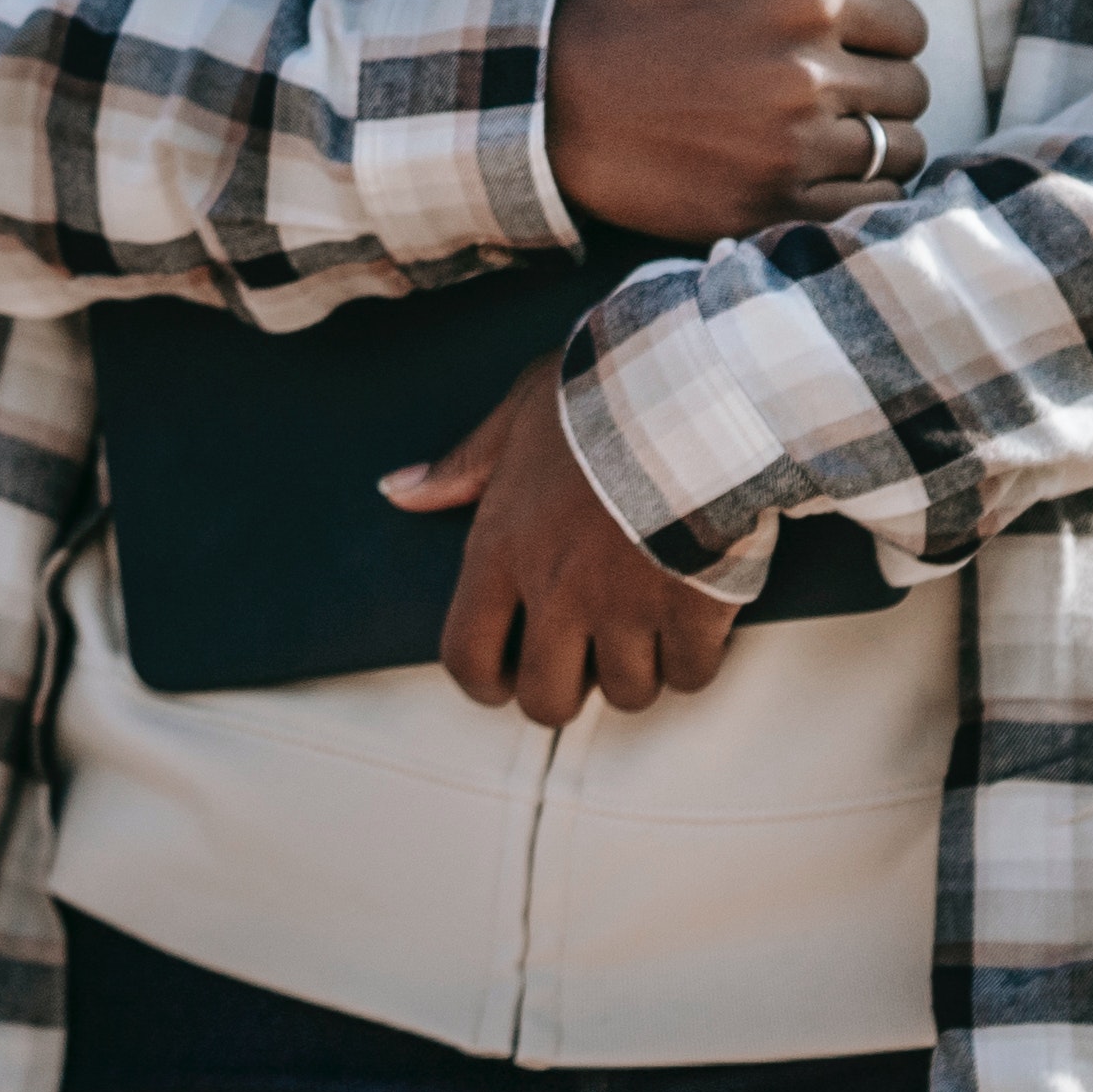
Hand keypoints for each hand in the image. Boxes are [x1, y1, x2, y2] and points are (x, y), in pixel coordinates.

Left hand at [381, 355, 733, 724]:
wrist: (692, 392)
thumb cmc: (601, 397)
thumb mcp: (518, 415)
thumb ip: (462, 465)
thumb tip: (399, 491)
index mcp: (503, 548)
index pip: (466, 653)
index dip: (482, 683)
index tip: (501, 682)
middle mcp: (558, 591)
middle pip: (547, 699)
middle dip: (564, 692)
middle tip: (582, 662)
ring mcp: (627, 607)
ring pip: (627, 693)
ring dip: (636, 671)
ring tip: (644, 629)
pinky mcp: (693, 611)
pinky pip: (691, 675)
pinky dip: (694, 660)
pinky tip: (694, 622)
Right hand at [543, 0, 932, 239]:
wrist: (544, 102)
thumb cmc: (621, 4)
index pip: (909, 26)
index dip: (874, 29)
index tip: (831, 37)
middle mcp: (809, 75)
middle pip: (909, 89)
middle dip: (875, 83)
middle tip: (818, 82)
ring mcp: (792, 148)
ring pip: (898, 150)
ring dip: (871, 140)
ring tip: (816, 128)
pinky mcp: (773, 207)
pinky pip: (867, 205)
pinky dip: (854, 191)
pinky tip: (807, 168)